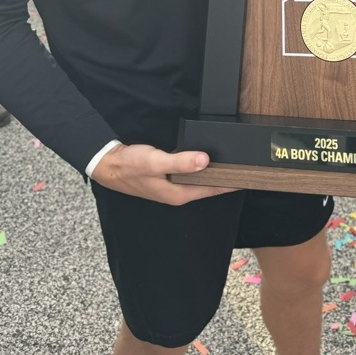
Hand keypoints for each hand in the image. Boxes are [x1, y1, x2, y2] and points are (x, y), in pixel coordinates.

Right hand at [91, 143, 232, 204]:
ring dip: (213, 173)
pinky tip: (206, 160)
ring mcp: (171, 185)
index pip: (211, 190)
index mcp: (177, 194)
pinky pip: (189, 174)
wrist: (108, 164)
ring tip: (232, 164)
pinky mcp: (167, 176)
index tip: (247, 178)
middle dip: (225, 179)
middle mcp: (176, 192)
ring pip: (198, 180)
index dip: (230, 184)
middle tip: (245, 168)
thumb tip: (205, 160)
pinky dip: (200, 168)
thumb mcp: (156, 162)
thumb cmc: (130, 165)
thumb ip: (180, 162)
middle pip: (207, 187)